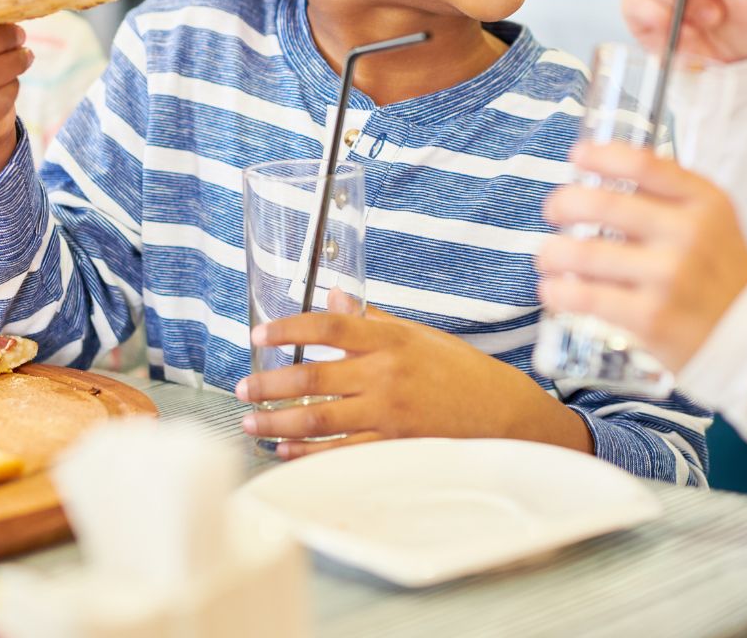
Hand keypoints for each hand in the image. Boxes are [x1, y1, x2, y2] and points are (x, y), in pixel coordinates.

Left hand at [235, 303, 592, 458]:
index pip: (327, 326)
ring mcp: (387, 414)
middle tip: (243, 385)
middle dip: (270, 383)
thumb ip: (371, 320)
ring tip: (251, 421)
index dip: (288, 329)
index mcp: (389, 340)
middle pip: (311, 377)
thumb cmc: (461, 370)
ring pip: (317, 418)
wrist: (503, 414)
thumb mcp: (418, 335)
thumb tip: (335, 295)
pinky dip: (307, 452)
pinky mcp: (392, 446)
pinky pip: (339, 451)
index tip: (260, 334)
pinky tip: (285, 449)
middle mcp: (384, 374)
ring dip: (277, 420)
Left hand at [536, 141, 746, 371]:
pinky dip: (558, 291)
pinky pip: (586, 297)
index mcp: (704, 202)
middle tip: (553, 210)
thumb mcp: (711, 220)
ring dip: (552, 252)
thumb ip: (667, 195)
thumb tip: (602, 173)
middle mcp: (688, 234)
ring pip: (586, 253)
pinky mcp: (651, 318)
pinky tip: (552, 288)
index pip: (644, 163)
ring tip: (547, 255)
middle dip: (564, 203)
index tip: (577, 155)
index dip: (602, 156)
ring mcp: (669, 277)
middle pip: (604, 204)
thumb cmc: (720, 274)